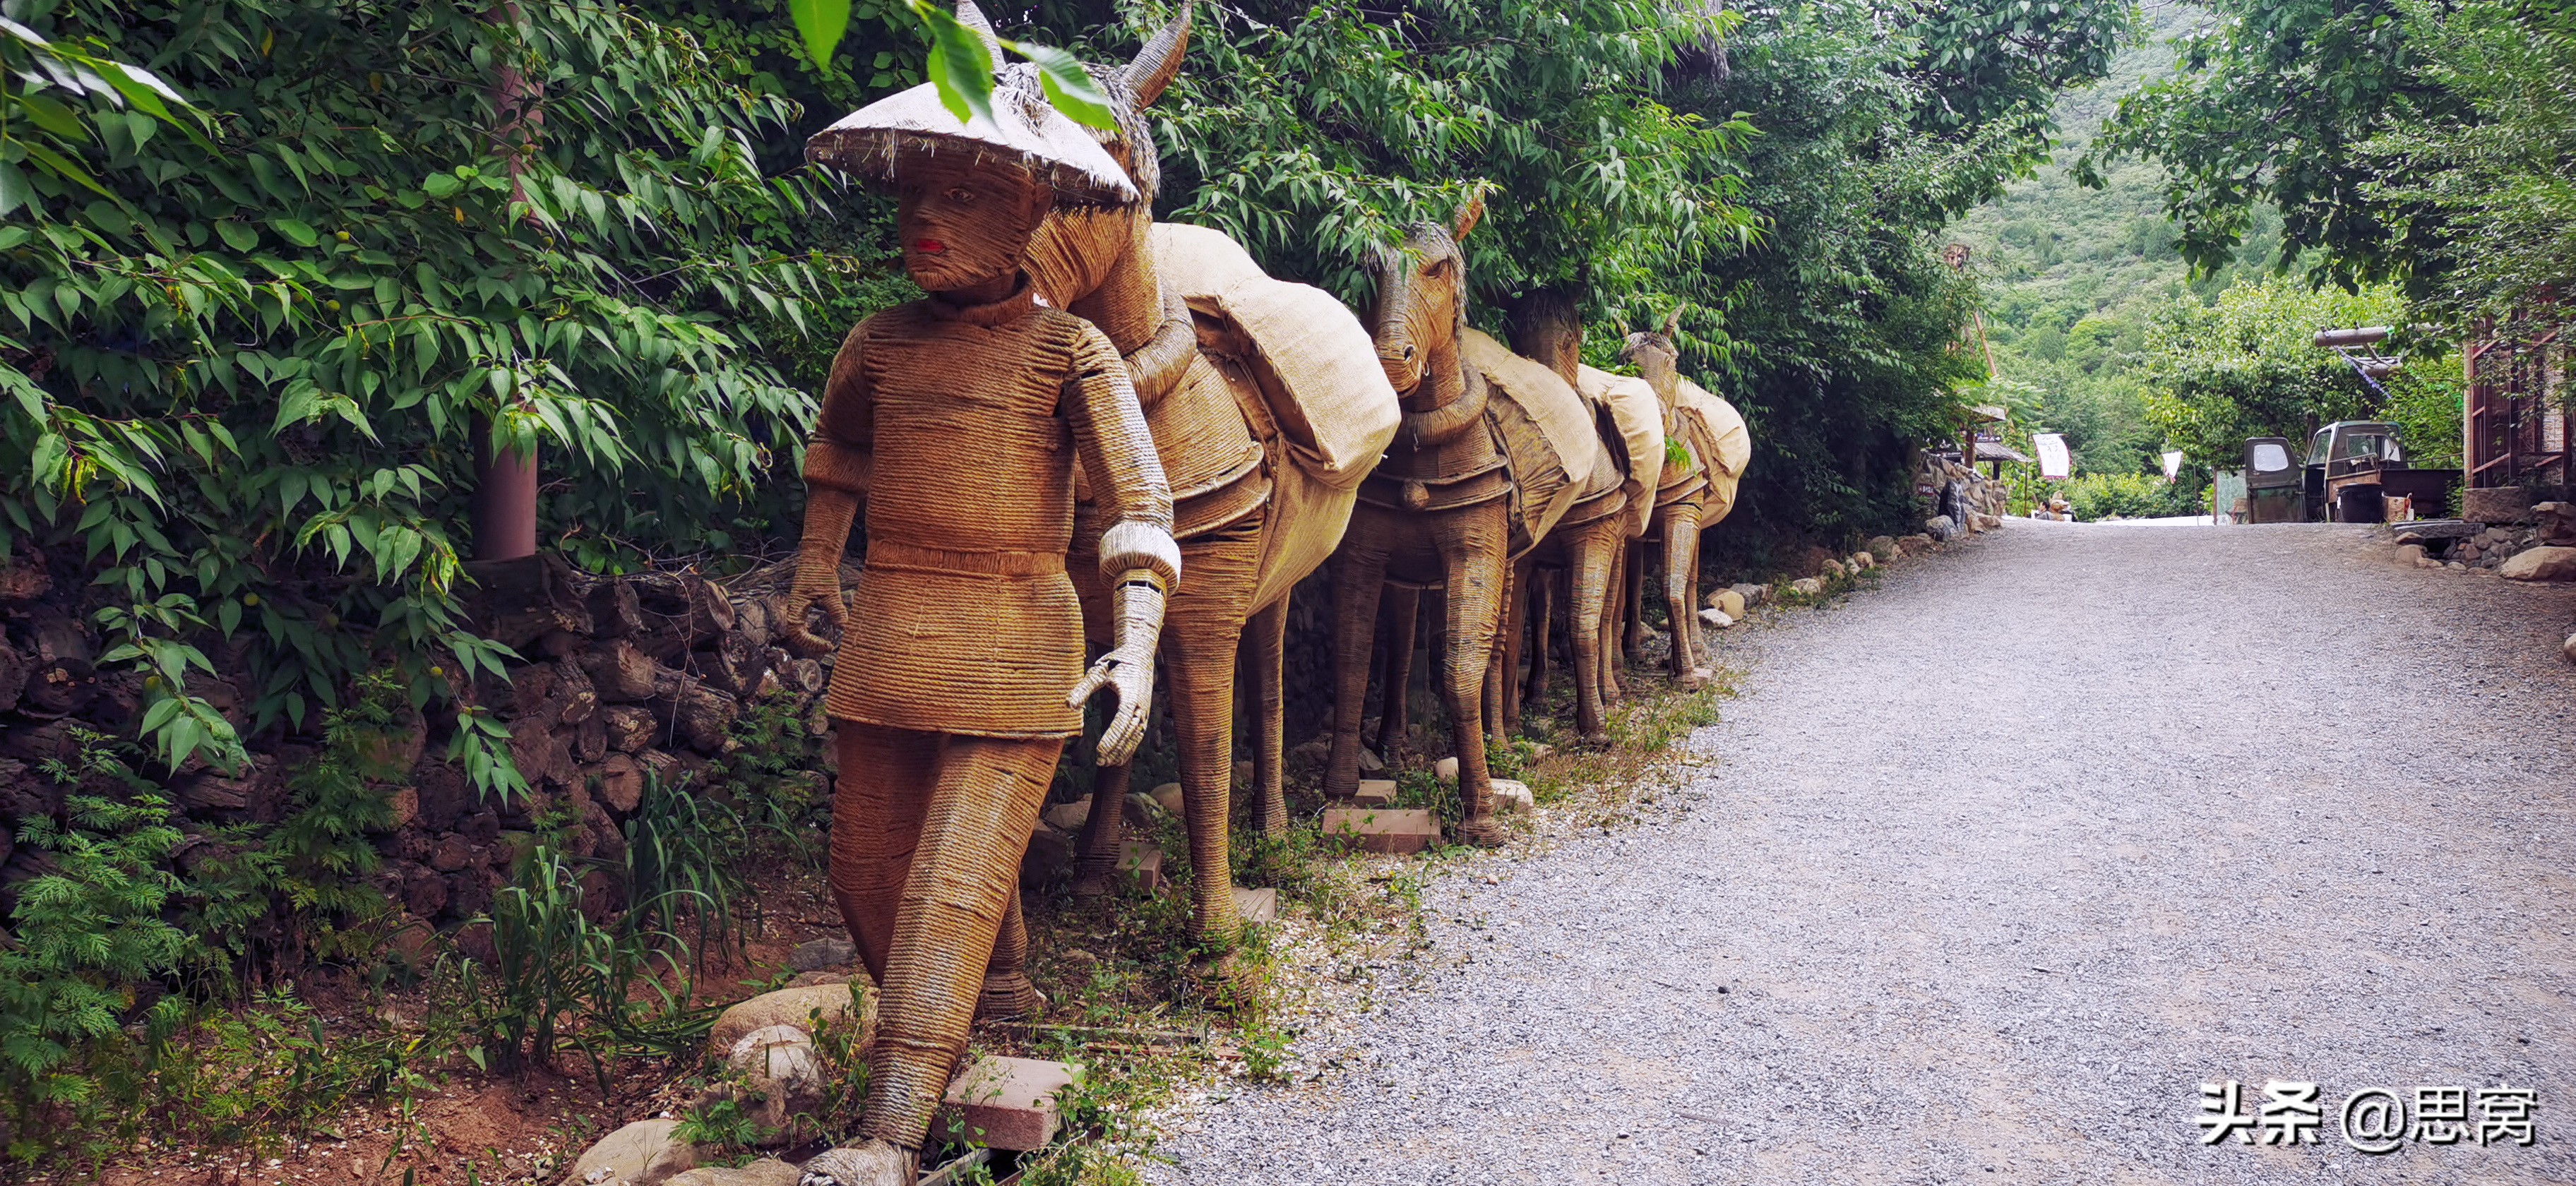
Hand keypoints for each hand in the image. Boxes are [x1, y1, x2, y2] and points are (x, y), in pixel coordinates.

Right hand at [783, 558, 847, 656]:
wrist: (817, 557)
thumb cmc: (820, 572)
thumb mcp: (831, 592)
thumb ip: (836, 610)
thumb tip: (844, 628)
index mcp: (796, 607)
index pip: (798, 633)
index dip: (811, 643)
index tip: (828, 645)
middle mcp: (794, 609)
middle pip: (797, 636)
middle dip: (811, 645)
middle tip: (828, 648)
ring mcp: (798, 608)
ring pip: (800, 631)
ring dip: (811, 641)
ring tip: (827, 646)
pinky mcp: (805, 606)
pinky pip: (805, 625)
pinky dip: (813, 633)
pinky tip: (826, 635)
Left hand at [1066, 644, 1154, 764]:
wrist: (1138, 653)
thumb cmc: (1115, 662)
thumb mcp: (1097, 672)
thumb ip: (1083, 688)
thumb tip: (1068, 705)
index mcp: (1131, 696)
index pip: (1121, 723)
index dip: (1111, 739)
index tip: (1099, 752)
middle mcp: (1141, 706)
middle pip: (1129, 733)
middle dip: (1116, 749)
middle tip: (1100, 762)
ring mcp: (1145, 710)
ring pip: (1136, 736)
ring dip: (1123, 751)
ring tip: (1108, 763)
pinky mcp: (1145, 712)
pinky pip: (1139, 734)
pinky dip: (1131, 746)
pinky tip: (1120, 756)